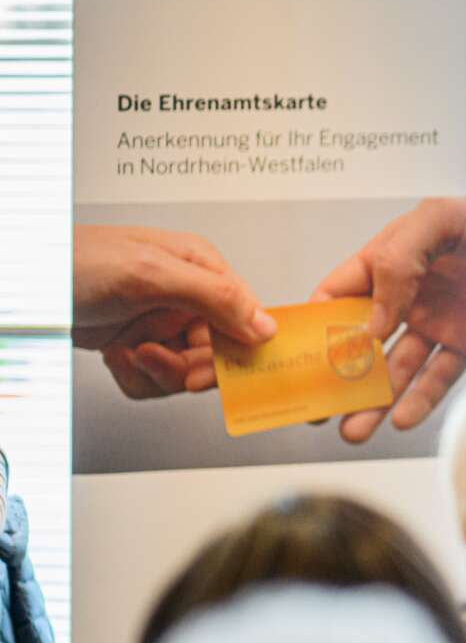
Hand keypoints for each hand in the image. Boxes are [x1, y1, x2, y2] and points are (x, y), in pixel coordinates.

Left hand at [72, 225, 276, 398]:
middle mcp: (184, 296)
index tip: (217, 370)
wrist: (20, 285)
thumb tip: (265, 325)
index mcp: (200, 268)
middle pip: (217, 353)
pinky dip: (136, 377)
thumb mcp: (151, 274)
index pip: (246, 319)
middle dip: (187, 364)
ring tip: (130, 352)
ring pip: (186, 370)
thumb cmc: (74, 263)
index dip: (236, 350)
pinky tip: (117, 356)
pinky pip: (155, 379)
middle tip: (160, 358)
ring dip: (157, 372)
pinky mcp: (136, 344)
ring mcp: (159, 322)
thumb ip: (214, 297)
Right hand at [312, 197, 465, 442]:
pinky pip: (441, 376)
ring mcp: (434, 323)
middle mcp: (404, 299)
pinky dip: (422, 399)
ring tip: (354, 431)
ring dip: (375, 401)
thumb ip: (396, 263)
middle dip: (340, 381)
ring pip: (397, 369)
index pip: (336, 298)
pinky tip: (402, 418)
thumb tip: (374, 321)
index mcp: (383, 265)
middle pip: (362, 346)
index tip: (299, 360)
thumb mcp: (432, 221)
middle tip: (319, 411)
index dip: (316, 328)